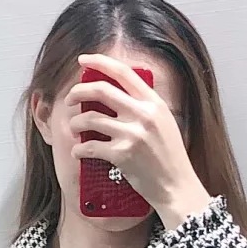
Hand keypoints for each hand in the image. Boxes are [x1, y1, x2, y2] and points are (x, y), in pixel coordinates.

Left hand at [62, 54, 212, 227]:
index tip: (83, 60)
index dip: (99, 62)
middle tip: (70, 99)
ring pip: (90, 118)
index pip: (123, 72)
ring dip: (75, 123)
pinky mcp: (122, 155)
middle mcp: (143, 114)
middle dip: (78, 92)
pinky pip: (90, 146)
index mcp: (153, 103)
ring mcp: (132, 134)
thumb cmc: (169, 156)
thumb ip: (144, 106)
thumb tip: (115, 91)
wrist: (176, 186)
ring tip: (74, 129)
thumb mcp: (164, 122)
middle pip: (100, 90)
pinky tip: (79, 152)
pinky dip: (80, 149)